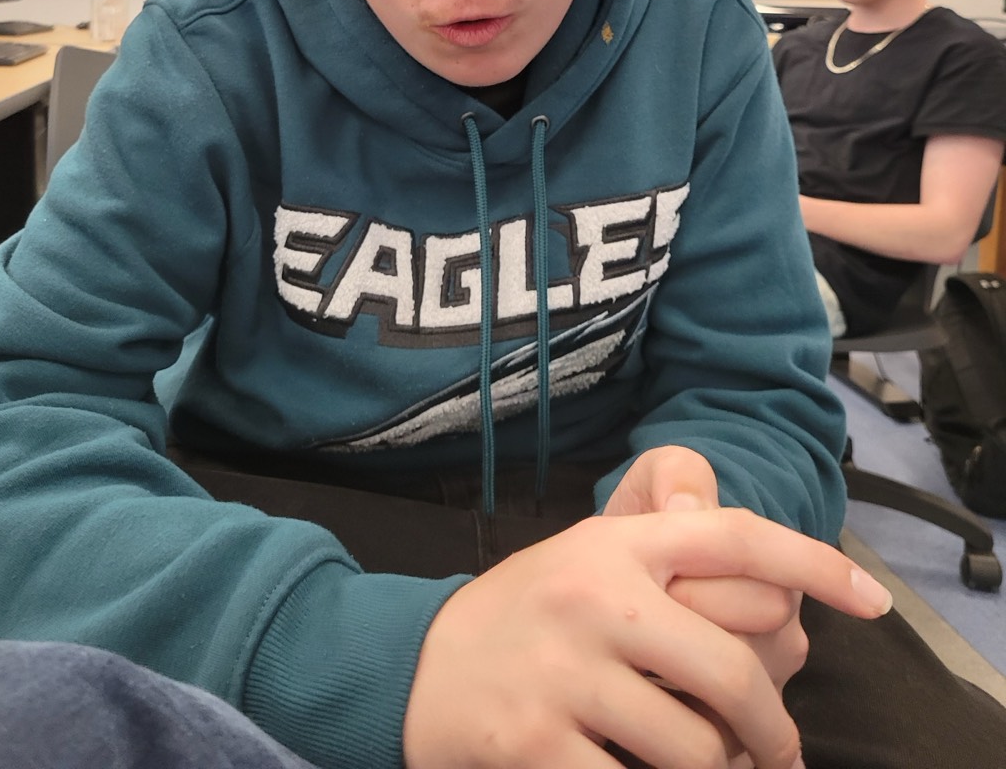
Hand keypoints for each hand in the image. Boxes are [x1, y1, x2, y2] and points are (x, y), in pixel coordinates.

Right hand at [402, 504, 890, 768]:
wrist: (412, 665)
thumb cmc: (526, 614)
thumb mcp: (588, 554)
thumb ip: (666, 547)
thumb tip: (767, 578)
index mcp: (613, 544)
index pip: (734, 537)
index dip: (815, 564)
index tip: (870, 599)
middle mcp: (594, 595)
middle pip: (735, 670)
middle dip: (773, 729)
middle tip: (775, 753)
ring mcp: (564, 671)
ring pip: (697, 750)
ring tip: (703, 768)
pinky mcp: (536, 743)